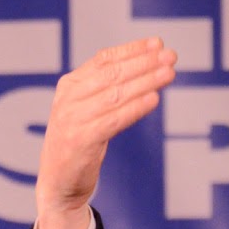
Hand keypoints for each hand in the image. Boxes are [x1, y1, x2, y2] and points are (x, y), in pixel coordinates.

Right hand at [35, 37, 176, 228]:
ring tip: (169, 73)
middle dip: (144, 63)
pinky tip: (154, 99)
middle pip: (112, 74)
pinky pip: (114, 120)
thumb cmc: (78, 143)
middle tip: (170, 56)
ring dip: (146, 82)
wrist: (58, 185)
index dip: (131, 50)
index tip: (157, 43)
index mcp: (69, 86)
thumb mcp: (86, 110)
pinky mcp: (81, 141)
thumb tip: (148, 65)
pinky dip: (135, 108)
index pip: (103, 60)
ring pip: (116, 94)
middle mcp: (68, 99)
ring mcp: (72, 119)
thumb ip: (107, 89)